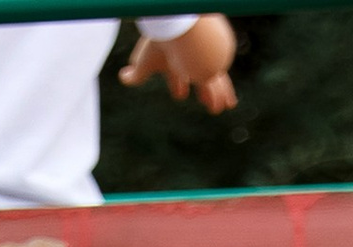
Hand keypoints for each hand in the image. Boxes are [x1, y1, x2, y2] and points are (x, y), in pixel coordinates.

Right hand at [119, 16, 235, 109]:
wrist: (182, 31)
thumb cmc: (161, 44)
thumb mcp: (145, 63)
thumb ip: (137, 74)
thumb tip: (123, 77)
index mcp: (173, 59)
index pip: (176, 74)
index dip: (177, 85)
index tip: (181, 94)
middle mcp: (190, 60)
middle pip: (196, 77)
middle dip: (200, 89)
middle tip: (205, 101)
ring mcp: (203, 61)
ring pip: (210, 82)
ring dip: (214, 97)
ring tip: (218, 109)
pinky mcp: (215, 64)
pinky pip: (221, 82)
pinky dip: (224, 93)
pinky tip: (229, 103)